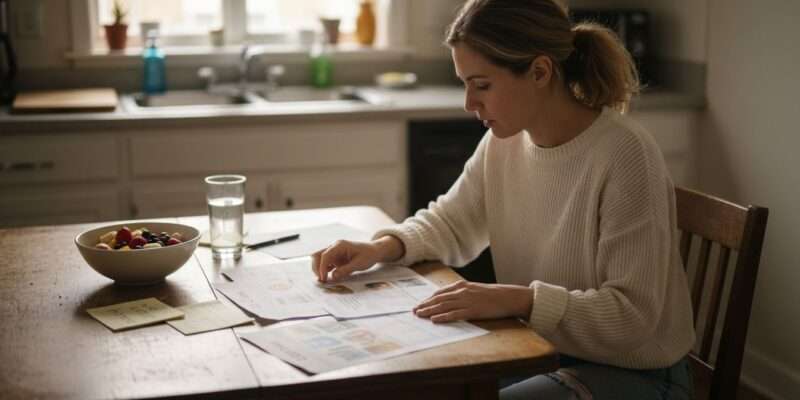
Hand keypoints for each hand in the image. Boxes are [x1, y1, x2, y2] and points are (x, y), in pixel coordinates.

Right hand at [312, 236, 402, 281]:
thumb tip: (333, 276)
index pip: (325, 255)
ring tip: (324, 280)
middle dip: (317, 268)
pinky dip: (324, 271)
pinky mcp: (336, 259)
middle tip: (321, 280)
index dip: (322, 267)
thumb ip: (346, 270)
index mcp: (340, 245)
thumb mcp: (359, 264)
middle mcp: (334, 248)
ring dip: (319, 269)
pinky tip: (327, 279)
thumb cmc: (368, 255)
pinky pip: (326, 264)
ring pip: (320, 260)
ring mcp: (334, 253)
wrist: (374, 251)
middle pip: (318, 256)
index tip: (323, 278)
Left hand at [413, 280, 532, 322]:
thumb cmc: (492, 295)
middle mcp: (462, 292)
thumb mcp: (474, 289)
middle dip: (425, 305)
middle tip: (414, 311)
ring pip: (443, 306)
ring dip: (429, 311)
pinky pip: (454, 314)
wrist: (508, 297)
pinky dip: (443, 317)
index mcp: (462, 285)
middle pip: (438, 299)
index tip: (419, 304)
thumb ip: (462, 292)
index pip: (440, 292)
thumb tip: (449, 298)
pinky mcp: (472, 311)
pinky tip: (434, 320)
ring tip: (419, 315)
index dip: (428, 299)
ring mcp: (467, 301)